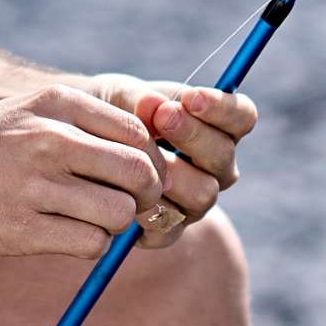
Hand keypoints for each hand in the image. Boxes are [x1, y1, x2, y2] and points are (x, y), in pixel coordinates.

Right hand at [0, 82, 170, 261]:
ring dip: (113, 226)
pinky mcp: (21, 228)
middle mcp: (49, 138)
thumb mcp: (27, 113)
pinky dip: (89, 246)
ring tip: (84, 221)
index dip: (147, 163)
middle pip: (141, 174)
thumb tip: (147, 165)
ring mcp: (34, 183)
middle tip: (123, 208)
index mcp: (56, 104)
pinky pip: (91, 244)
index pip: (139, 135)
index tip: (131, 181)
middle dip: (143, 198)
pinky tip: (61, 236)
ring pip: (120, 213)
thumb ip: (83, 129)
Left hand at [82, 72, 257, 247]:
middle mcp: (214, 167)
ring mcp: (195, 201)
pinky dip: (146, 209)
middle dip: (193, 135)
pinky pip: (170, 227)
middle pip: (224, 156)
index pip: (242, 117)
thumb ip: (140, 99)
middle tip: (161, 117)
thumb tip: (153, 105)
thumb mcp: (120, 96)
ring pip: (203, 193)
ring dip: (172, 173)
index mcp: (216, 127)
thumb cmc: (112, 112)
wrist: (83, 147)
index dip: (223, 108)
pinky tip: (123, 191)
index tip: (191, 96)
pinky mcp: (170, 229)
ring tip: (137, 156)